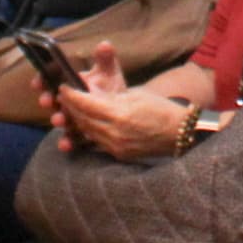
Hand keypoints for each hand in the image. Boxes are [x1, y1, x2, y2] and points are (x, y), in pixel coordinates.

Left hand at [55, 68, 194, 159]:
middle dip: (71, 107)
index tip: (63, 88)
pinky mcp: (119, 154)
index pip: (86, 104)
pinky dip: (90, 131)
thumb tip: (93, 95)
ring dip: (78, 120)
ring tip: (72, 110)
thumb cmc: (160, 109)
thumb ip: (111, 97)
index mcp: (119, 114)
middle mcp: (115, 132)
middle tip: (64, 97)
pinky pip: (97, 142)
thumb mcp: (135, 94)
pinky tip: (87, 124)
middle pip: (83, 119)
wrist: (179, 132)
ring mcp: (116, 146)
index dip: (71, 96)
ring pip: (87, 132)